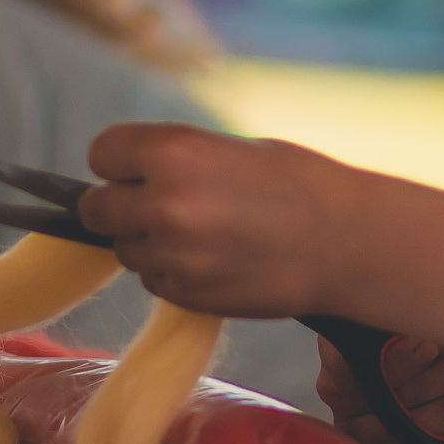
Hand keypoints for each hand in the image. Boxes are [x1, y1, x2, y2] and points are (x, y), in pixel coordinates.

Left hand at [80, 123, 365, 317]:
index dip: (119, 162)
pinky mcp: (185, 294)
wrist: (346, 241)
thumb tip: (130, 179)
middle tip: (159, 206)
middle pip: (97, 209)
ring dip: (149, 243)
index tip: (136, 169)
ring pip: (125, 250)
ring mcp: (171, 254)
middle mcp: (161, 202)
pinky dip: (175, 272)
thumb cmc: (298, 182)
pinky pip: (155, 281)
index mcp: (171, 151)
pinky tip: (217, 260)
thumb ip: (176, 161)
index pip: (101, 154)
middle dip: (120, 207)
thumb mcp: (231, 149)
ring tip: (204, 234)